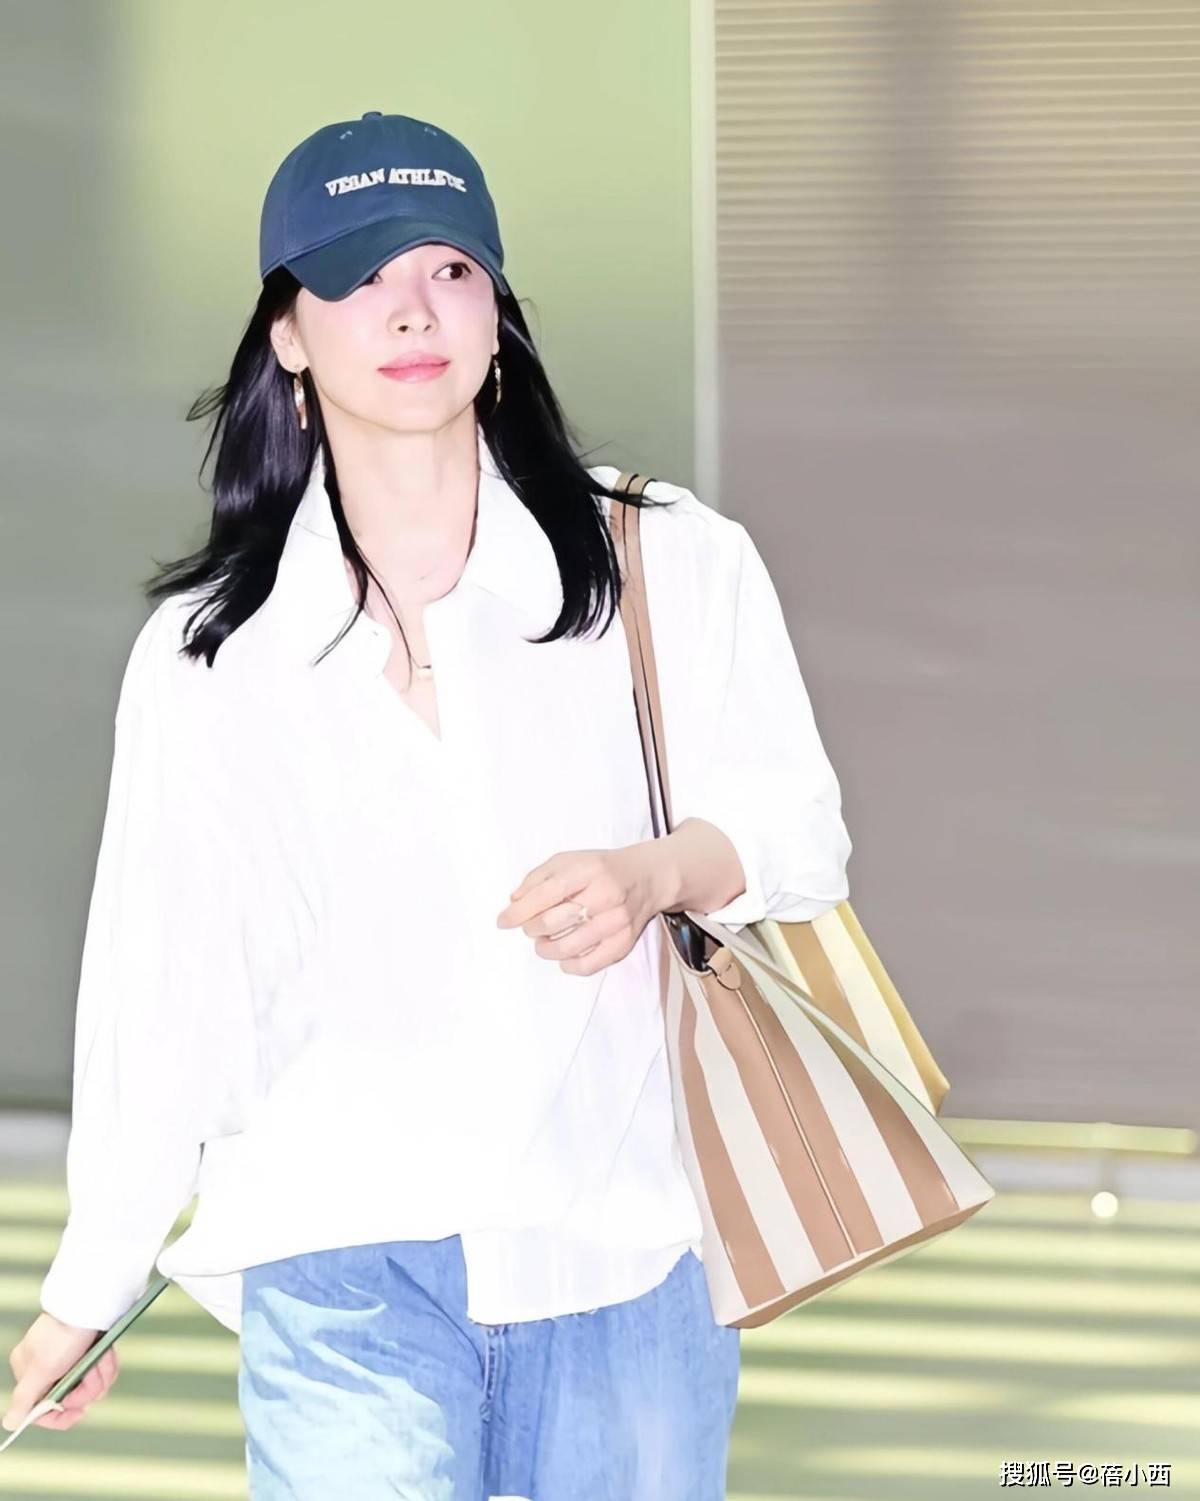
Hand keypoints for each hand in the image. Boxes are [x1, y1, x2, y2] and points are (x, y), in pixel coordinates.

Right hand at [3, 1312, 116, 1432]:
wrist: (91, 1303)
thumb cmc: (63, 1335)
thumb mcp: (42, 1370)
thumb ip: (25, 1398)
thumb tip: (10, 1423)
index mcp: (29, 1371)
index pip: (40, 1408)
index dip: (60, 1417)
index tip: (79, 1413)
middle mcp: (48, 1367)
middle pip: (71, 1397)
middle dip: (87, 1387)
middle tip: (91, 1373)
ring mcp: (70, 1358)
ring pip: (90, 1384)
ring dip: (100, 1374)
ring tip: (101, 1359)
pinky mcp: (88, 1350)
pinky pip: (100, 1369)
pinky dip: (106, 1363)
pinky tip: (107, 1354)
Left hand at [496, 842, 672, 976]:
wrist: (646, 877)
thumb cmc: (600, 869)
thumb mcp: (568, 860)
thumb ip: (538, 878)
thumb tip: (514, 902)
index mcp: (588, 870)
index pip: (547, 893)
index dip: (520, 910)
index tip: (503, 921)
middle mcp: (606, 894)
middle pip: (556, 921)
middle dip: (532, 928)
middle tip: (529, 928)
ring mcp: (618, 921)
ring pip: (570, 946)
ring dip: (547, 949)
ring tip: (542, 943)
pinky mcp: (625, 942)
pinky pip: (591, 964)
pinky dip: (570, 965)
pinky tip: (564, 957)